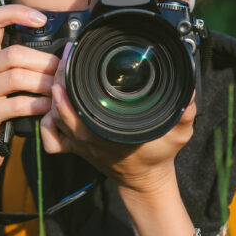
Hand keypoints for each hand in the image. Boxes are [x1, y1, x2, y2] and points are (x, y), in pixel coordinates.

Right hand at [0, 5, 59, 180]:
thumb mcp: (4, 83)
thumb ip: (21, 65)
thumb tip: (61, 52)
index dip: (15, 12)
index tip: (41, 19)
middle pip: (13, 53)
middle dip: (44, 61)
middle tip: (64, 70)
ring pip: (16, 77)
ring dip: (44, 83)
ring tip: (60, 89)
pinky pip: (15, 104)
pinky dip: (37, 105)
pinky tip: (48, 107)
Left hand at [40, 43, 195, 194]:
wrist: (145, 180)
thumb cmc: (158, 154)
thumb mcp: (178, 134)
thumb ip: (183, 114)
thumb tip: (188, 96)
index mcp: (106, 132)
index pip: (75, 102)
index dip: (68, 78)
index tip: (74, 55)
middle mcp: (87, 137)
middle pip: (58, 104)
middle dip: (59, 77)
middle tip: (67, 56)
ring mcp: (78, 143)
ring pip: (52, 117)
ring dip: (53, 95)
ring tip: (62, 71)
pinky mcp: (74, 146)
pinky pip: (50, 136)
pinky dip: (47, 120)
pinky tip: (55, 104)